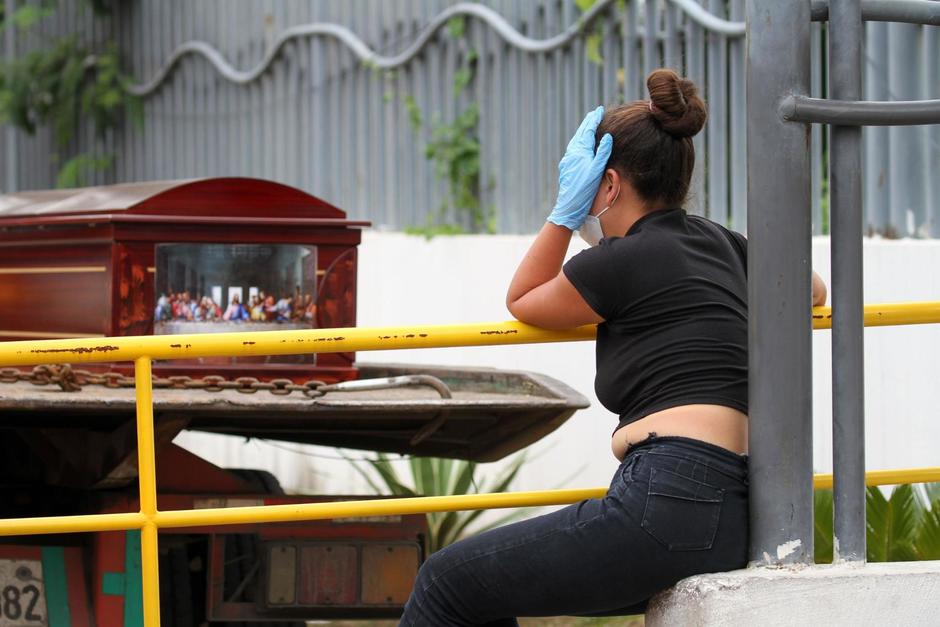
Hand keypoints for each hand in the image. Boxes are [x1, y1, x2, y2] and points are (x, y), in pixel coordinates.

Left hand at [547, 106, 612, 229]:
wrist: (568, 206)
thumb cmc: (584, 190)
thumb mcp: (596, 170)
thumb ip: (602, 153)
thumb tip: (607, 136)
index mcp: (579, 151)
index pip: (588, 130)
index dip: (594, 120)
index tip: (599, 110)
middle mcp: (571, 153)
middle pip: (580, 133)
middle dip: (588, 123)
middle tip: (594, 113)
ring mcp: (568, 160)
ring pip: (576, 141)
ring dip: (583, 132)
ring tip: (588, 125)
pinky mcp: (566, 167)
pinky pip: (574, 149)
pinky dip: (579, 142)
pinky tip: (581, 145)